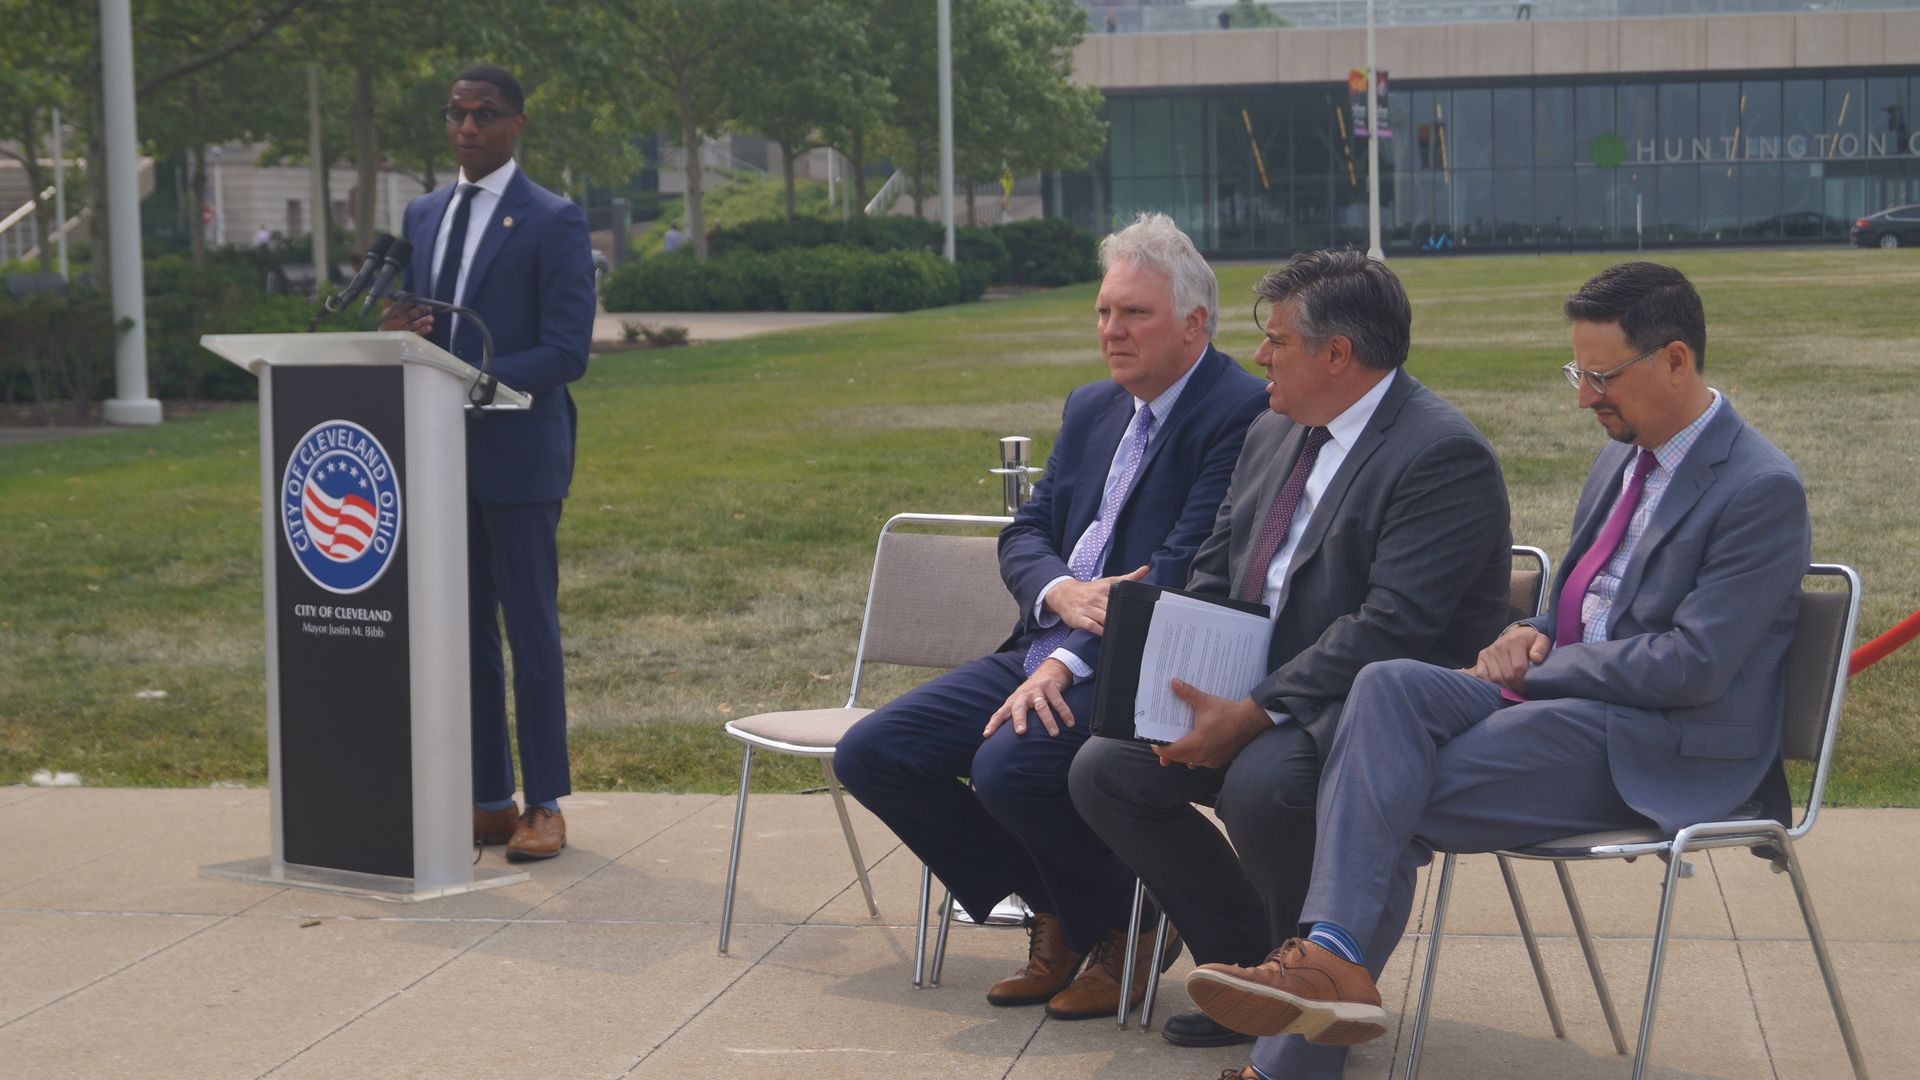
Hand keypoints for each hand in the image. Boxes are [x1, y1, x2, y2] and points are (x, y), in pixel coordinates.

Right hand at [379, 301, 432, 336]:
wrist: (384, 341)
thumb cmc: (387, 324)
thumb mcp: (385, 313)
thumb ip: (387, 303)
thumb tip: (389, 294)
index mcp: (388, 315)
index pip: (398, 308)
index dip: (407, 304)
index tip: (415, 300)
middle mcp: (394, 323)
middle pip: (408, 316)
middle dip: (418, 311)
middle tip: (428, 307)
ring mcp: (401, 332)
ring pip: (413, 325)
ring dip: (423, 321)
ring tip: (432, 318)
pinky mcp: (407, 340)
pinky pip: (415, 335)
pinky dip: (423, 331)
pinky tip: (430, 327)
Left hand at [985, 659, 1074, 737]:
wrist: (1049, 669)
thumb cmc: (1032, 692)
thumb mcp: (1021, 702)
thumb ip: (1015, 715)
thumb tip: (1006, 738)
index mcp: (1014, 701)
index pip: (1001, 713)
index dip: (993, 723)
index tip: (986, 734)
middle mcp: (1023, 695)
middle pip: (1019, 708)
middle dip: (1018, 720)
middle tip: (1021, 732)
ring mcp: (1037, 690)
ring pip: (1041, 706)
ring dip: (1048, 721)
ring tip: (1054, 734)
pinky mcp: (1050, 686)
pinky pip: (1058, 701)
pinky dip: (1064, 712)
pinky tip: (1070, 723)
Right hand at [1042, 565, 1148, 635]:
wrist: (1064, 594)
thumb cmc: (1090, 590)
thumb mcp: (1108, 581)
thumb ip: (1128, 578)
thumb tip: (1146, 569)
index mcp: (1105, 588)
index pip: (1121, 597)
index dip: (1130, 605)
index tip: (1140, 611)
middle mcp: (1095, 597)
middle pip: (1114, 609)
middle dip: (1123, 616)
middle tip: (1133, 624)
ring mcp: (1087, 608)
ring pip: (1104, 618)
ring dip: (1113, 624)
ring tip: (1122, 629)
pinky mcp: (1079, 619)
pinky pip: (1092, 627)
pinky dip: (1101, 631)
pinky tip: (1107, 633)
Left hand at [1152, 681, 1268, 769]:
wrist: (1250, 720)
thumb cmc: (1228, 712)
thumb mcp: (1205, 701)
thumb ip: (1187, 693)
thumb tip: (1173, 682)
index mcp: (1196, 743)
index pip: (1170, 752)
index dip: (1159, 748)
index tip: (1154, 741)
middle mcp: (1202, 756)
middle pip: (1177, 758)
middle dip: (1168, 752)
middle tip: (1162, 742)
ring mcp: (1210, 760)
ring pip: (1189, 761)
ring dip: (1181, 754)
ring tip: (1176, 744)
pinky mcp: (1218, 761)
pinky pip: (1200, 762)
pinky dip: (1194, 756)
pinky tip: (1194, 747)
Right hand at [1462, 625, 1551, 690]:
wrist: (1515, 635)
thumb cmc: (1530, 642)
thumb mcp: (1541, 641)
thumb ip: (1541, 649)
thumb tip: (1536, 659)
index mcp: (1515, 641)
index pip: (1519, 667)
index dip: (1525, 681)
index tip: (1530, 685)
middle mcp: (1499, 645)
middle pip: (1507, 675)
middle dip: (1517, 686)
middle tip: (1523, 690)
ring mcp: (1488, 652)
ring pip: (1496, 678)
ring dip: (1506, 687)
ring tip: (1514, 688)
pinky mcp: (1481, 657)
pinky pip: (1482, 676)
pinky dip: (1491, 684)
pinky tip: (1501, 684)